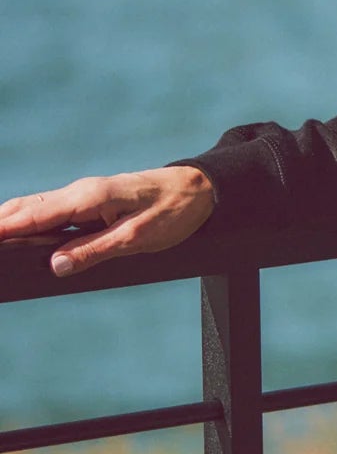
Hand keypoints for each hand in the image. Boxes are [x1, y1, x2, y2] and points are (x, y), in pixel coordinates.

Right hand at [0, 169, 215, 276]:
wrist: (200, 188)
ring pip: (35, 207)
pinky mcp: (91, 202)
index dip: (3, 229)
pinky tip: (17, 232)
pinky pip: (51, 210)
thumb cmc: (173, 211)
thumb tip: (55, 265)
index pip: (34, 216)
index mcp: (88, 197)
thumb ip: (94, 251)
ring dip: (8, 220)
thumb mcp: (137, 238)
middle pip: (25, 208)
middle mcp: (80, 192)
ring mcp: (84, 195)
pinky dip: (27, 219)